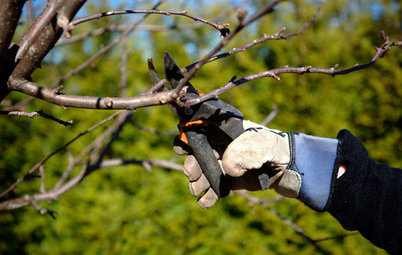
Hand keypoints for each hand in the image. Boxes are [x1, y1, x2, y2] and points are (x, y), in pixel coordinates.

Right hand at [174, 120, 301, 207]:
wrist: (290, 169)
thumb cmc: (276, 150)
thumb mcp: (263, 145)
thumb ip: (244, 152)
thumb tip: (227, 169)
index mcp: (224, 132)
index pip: (199, 131)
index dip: (186, 138)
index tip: (181, 149)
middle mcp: (220, 147)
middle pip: (195, 155)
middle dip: (191, 165)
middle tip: (193, 175)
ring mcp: (223, 164)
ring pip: (201, 174)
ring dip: (197, 183)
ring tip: (201, 190)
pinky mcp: (227, 181)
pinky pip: (212, 189)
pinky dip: (207, 197)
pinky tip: (208, 202)